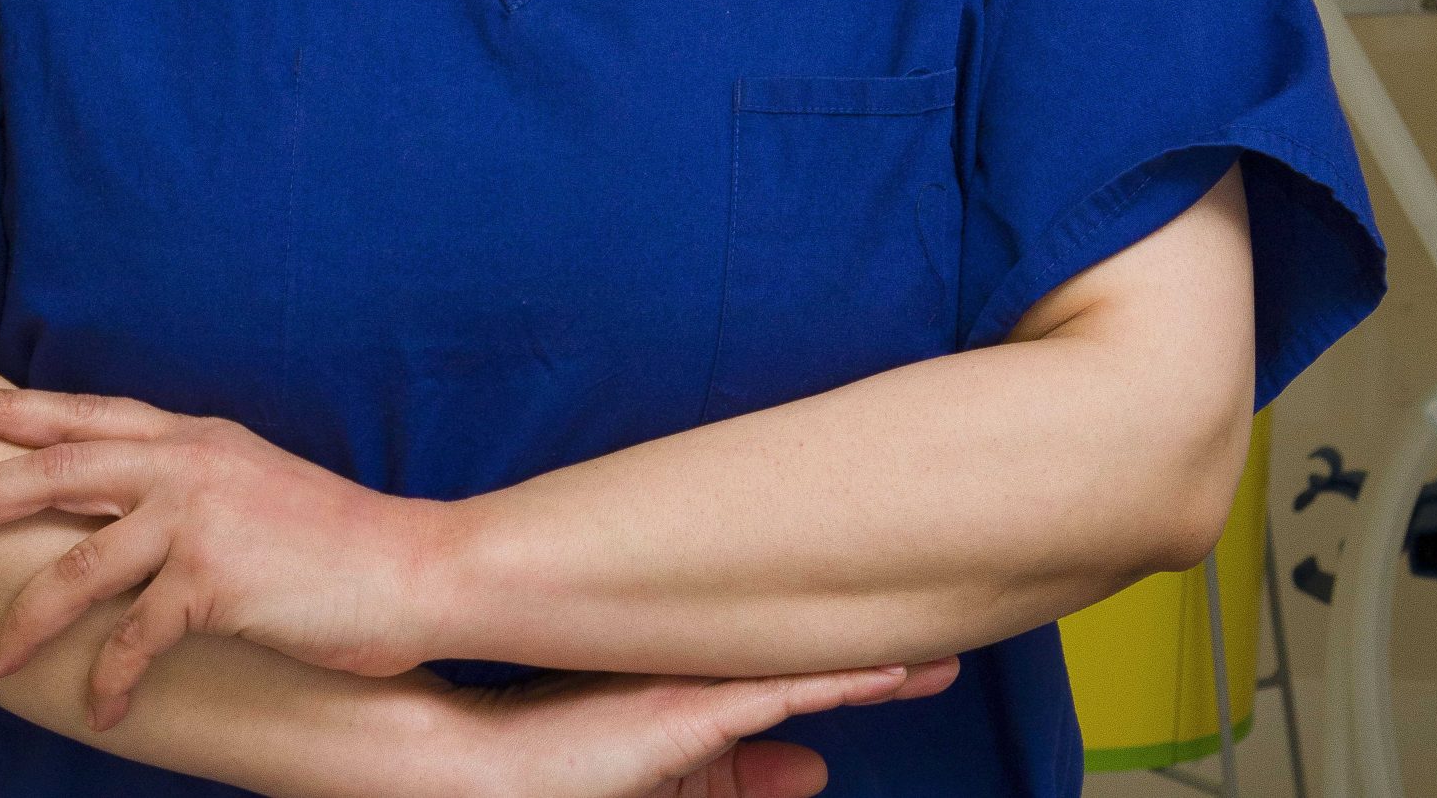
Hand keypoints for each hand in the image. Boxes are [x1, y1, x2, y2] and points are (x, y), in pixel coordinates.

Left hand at [0, 385, 444, 721]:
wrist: (409, 566)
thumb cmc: (329, 537)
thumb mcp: (251, 484)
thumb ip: (186, 482)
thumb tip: (119, 502)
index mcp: (196, 437)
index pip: (86, 416)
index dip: (13, 410)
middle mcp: (191, 465)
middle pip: (58, 470)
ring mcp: (202, 520)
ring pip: (79, 567)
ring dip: (26, 619)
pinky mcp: (216, 582)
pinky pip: (134, 639)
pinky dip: (111, 679)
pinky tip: (102, 706)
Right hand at [453, 662, 958, 797]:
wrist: (493, 764)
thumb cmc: (566, 770)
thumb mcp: (673, 780)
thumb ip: (740, 778)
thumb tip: (816, 773)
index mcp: (706, 694)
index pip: (794, 683)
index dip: (855, 673)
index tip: (911, 664)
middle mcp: (711, 680)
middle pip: (812, 667)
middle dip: (880, 664)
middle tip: (943, 657)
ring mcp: (703, 687)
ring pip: (808, 669)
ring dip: (877, 669)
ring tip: (938, 660)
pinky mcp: (696, 708)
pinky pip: (786, 692)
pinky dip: (842, 681)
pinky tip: (892, 672)